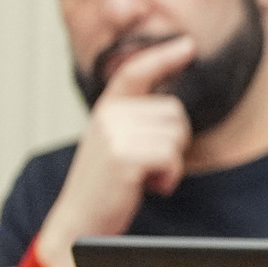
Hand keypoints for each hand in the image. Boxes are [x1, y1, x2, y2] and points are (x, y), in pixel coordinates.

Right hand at [34, 34, 196, 266]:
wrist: (81, 221)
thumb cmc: (105, 185)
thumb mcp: (114, 144)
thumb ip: (134, 121)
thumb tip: (171, 107)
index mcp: (106, 109)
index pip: (134, 72)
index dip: (162, 56)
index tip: (187, 45)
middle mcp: (109, 115)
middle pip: (174, 112)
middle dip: (174, 141)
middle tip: (148, 165)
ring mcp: (115, 135)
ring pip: (176, 135)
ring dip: (170, 162)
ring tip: (143, 176)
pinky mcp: (125, 157)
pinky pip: (171, 158)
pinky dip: (168, 177)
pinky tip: (147, 187)